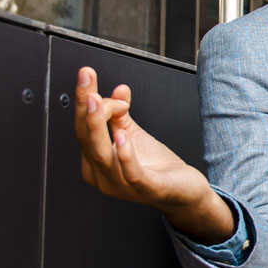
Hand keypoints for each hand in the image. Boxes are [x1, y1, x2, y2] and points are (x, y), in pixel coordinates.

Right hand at [74, 66, 233, 243]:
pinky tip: (123, 135)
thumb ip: (121, 115)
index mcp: (96, 162)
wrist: (184, 193)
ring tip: (98, 102)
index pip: (83, 128)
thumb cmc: (157, 168)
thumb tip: (118, 90)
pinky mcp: (146, 189)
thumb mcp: (134, 136)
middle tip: (86, 78)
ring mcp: (122, 186)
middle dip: (85, 107)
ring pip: (102, 155)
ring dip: (98, 126)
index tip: (87, 74)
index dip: (83, 100)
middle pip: (87, 139)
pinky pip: (131, 173)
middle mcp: (103, 176)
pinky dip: (125, 154)